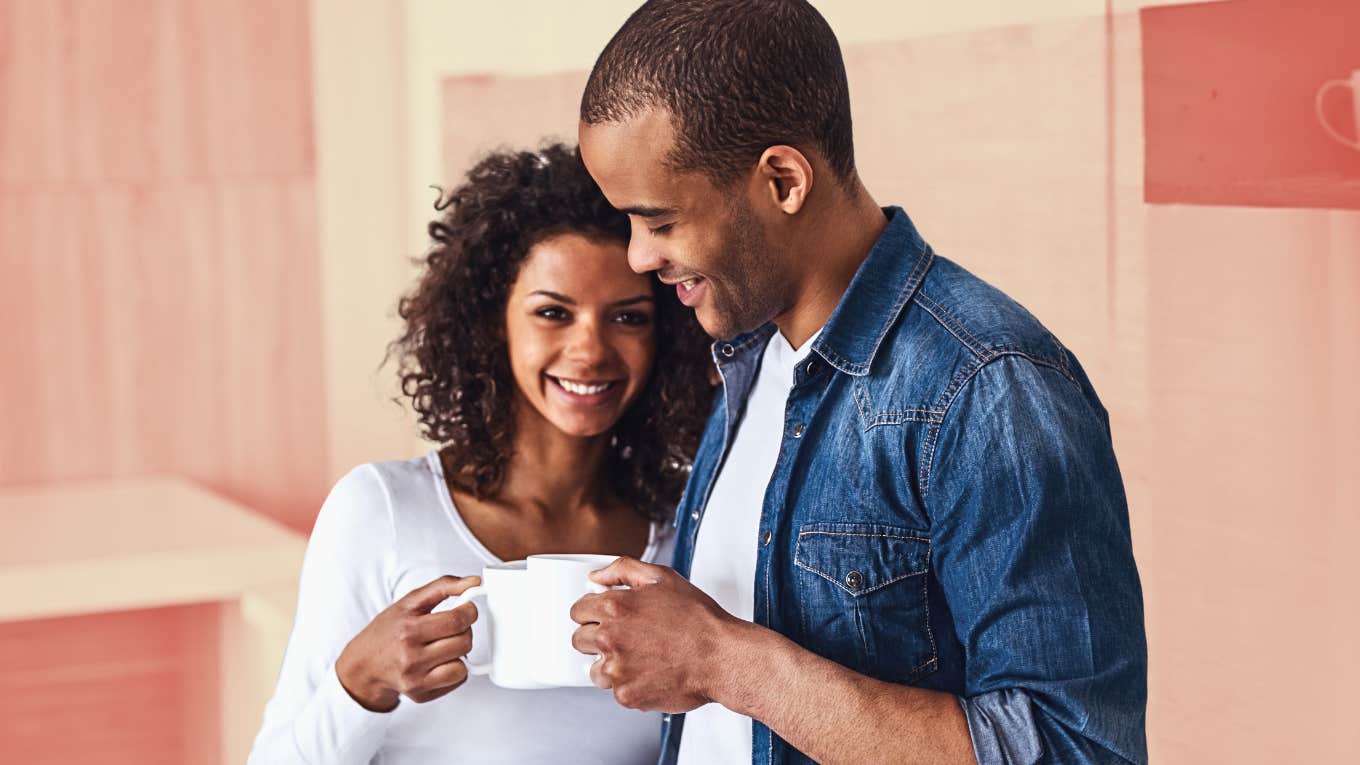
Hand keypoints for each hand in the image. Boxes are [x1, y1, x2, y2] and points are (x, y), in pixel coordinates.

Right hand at [335, 575, 479, 711]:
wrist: (364, 665)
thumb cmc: (387, 631)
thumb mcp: (409, 602)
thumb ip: (443, 586)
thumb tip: (474, 582)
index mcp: (409, 630)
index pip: (456, 620)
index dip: (469, 611)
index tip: (466, 609)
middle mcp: (411, 657)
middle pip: (463, 642)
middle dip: (464, 631)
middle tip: (452, 628)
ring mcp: (416, 680)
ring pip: (462, 665)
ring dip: (459, 653)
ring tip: (444, 645)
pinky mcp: (421, 695)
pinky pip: (457, 680)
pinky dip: (455, 669)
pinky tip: (439, 662)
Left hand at [570, 557, 742, 711]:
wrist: (720, 656)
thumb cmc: (697, 619)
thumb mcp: (662, 578)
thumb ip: (622, 569)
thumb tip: (596, 576)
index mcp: (615, 607)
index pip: (577, 611)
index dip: (593, 613)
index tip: (605, 618)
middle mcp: (610, 638)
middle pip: (580, 640)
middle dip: (597, 638)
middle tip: (625, 638)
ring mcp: (617, 669)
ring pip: (594, 669)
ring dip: (611, 665)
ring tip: (640, 658)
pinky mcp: (626, 695)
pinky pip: (616, 691)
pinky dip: (630, 684)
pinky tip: (650, 672)